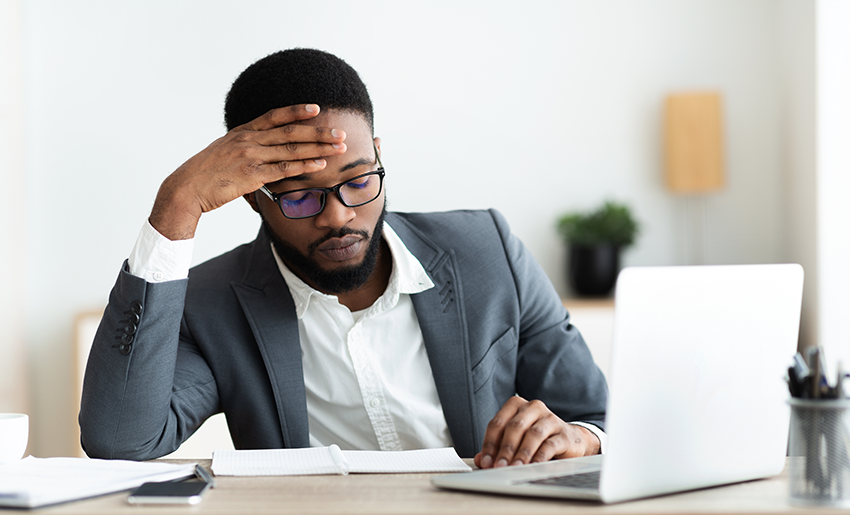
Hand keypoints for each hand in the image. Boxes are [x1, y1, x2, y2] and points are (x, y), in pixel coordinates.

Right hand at [149, 104, 346, 239]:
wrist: (187, 187)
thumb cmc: (205, 173)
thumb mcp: (224, 152)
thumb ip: (244, 148)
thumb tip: (260, 152)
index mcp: (242, 132)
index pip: (274, 116)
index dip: (296, 111)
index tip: (316, 109)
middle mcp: (248, 140)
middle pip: (290, 131)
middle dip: (318, 131)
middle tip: (339, 132)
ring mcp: (250, 156)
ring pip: (291, 149)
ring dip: (318, 148)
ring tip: (338, 148)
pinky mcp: (251, 175)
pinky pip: (284, 169)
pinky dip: (304, 166)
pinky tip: (320, 164)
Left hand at [473, 396, 599, 468]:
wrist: (569, 441)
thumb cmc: (537, 440)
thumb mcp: (515, 442)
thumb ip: (497, 449)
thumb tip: (481, 461)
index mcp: (516, 406)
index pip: (498, 423)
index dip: (490, 444)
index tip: (486, 462)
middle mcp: (533, 408)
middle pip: (515, 427)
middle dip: (505, 449)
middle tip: (499, 466)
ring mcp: (550, 418)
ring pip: (533, 434)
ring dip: (521, 453)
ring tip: (515, 468)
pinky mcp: (563, 433)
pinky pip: (550, 444)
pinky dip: (539, 456)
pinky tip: (533, 466)